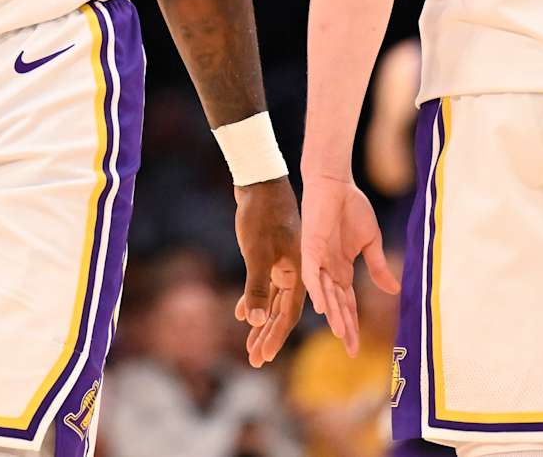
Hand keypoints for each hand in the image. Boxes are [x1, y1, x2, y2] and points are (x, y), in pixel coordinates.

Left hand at [234, 177, 302, 367]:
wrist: (260, 182)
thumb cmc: (260, 215)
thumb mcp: (256, 251)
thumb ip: (257, 286)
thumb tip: (255, 320)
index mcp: (300, 272)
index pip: (289, 314)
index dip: (275, 336)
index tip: (264, 357)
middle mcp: (296, 271)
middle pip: (282, 311)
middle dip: (267, 336)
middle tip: (254, 361)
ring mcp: (283, 263)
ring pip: (273, 300)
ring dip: (261, 322)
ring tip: (248, 346)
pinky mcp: (271, 254)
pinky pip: (265, 285)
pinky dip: (254, 299)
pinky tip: (242, 313)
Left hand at [300, 173, 397, 356]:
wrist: (335, 182)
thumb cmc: (351, 208)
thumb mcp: (369, 241)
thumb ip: (377, 267)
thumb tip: (393, 291)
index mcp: (342, 270)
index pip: (348, 304)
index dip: (353, 325)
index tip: (356, 349)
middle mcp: (328, 270)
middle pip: (337, 305)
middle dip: (345, 328)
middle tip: (352, 352)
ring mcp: (318, 260)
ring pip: (325, 293)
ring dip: (334, 313)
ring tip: (342, 334)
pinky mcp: (310, 247)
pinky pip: (314, 273)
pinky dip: (319, 290)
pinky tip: (323, 306)